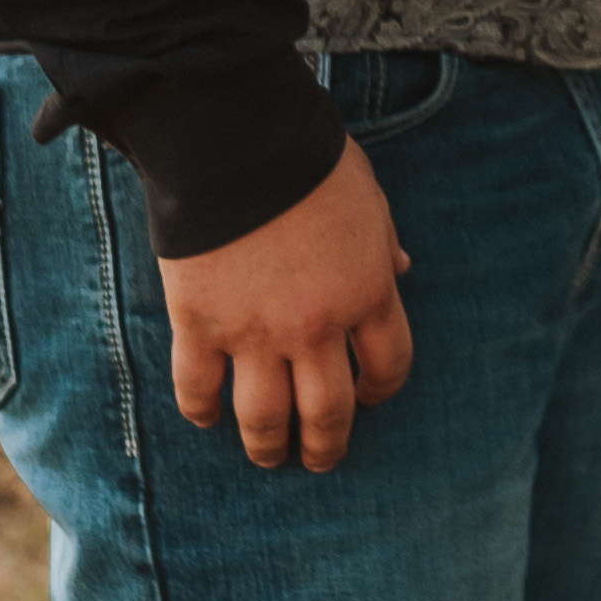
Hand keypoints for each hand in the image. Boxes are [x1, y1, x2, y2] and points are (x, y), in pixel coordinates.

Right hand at [162, 138, 413, 470]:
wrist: (234, 140)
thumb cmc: (308, 160)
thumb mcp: (369, 196)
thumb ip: (384, 240)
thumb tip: (402, 266)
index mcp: (368, 292)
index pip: (388, 366)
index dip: (381, 391)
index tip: (370, 398)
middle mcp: (316, 325)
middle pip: (329, 412)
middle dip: (325, 446)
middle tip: (318, 459)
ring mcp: (255, 331)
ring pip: (265, 417)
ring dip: (267, 446)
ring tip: (267, 456)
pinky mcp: (199, 324)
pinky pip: (197, 388)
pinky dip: (201, 411)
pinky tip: (205, 418)